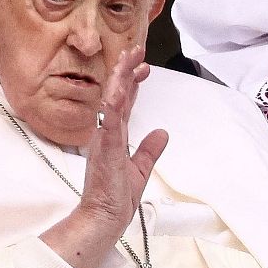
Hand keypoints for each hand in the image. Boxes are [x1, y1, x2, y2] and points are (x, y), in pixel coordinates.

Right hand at [40, 46, 167, 267]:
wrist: (105, 218)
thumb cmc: (116, 197)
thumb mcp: (140, 169)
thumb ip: (150, 150)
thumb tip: (163, 133)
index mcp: (115, 136)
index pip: (124, 103)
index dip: (132, 82)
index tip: (142, 66)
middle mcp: (107, 132)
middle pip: (116, 94)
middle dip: (126, 71)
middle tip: (136, 50)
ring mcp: (104, 138)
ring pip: (111, 100)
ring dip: (120, 77)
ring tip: (129, 57)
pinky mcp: (104, 147)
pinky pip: (109, 120)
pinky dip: (114, 102)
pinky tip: (120, 87)